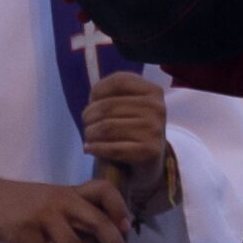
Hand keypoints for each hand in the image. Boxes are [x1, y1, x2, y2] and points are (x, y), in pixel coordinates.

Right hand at [0, 169, 130, 242]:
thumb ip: (75, 220)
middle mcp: (61, 201)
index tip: (127, 228)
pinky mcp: (23, 231)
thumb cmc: (19, 203)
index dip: (119, 207)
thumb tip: (103, 242)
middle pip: (97, 220)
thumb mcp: (51, 205)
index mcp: (70, 193)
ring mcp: (42, 215)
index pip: (104, 190)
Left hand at [82, 72, 171, 210]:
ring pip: (107, 127)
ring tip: (88, 136)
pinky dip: (96, 148)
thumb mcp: (130, 106)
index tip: (91, 102)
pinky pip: (113, 148)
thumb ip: (113, 96)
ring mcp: (154, 129)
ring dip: (90, 133)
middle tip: (86, 124)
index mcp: (152, 91)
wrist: (152, 161)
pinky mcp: (149, 150)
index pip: (118, 82)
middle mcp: (156, 107)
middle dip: (89, 116)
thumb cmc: (134, 129)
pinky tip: (89, 148)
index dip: (97, 91)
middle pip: (108, 106)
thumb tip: (91, 100)